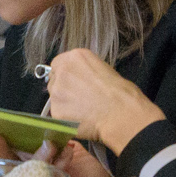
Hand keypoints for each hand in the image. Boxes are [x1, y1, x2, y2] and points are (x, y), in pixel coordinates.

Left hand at [44, 49, 164, 154]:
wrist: (121, 113)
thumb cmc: (121, 92)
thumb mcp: (103, 69)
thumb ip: (85, 71)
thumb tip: (81, 79)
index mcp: (74, 57)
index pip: (58, 64)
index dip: (66, 75)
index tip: (74, 84)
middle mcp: (62, 71)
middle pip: (54, 80)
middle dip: (64, 89)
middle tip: (79, 99)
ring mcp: (56, 91)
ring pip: (54, 97)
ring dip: (64, 103)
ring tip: (82, 110)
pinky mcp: (55, 110)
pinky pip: (58, 114)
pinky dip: (66, 117)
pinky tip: (80, 119)